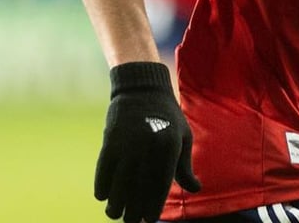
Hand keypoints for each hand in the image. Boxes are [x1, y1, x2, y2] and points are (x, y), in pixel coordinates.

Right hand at [96, 62, 200, 222]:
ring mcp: (128, 143)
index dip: (153, 205)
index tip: (149, 219)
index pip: (160, 184)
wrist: (144, 89)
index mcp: (170, 146)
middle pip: (138, 186)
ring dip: (115, 201)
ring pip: (119, 180)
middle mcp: (148, 146)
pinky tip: (102, 196)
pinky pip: (103, 167)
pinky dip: (101, 183)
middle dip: (133, 208)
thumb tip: (196, 189)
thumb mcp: (183, 137)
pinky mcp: (110, 139)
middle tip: (131, 222)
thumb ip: (185, 166)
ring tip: (115, 214)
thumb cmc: (168, 117)